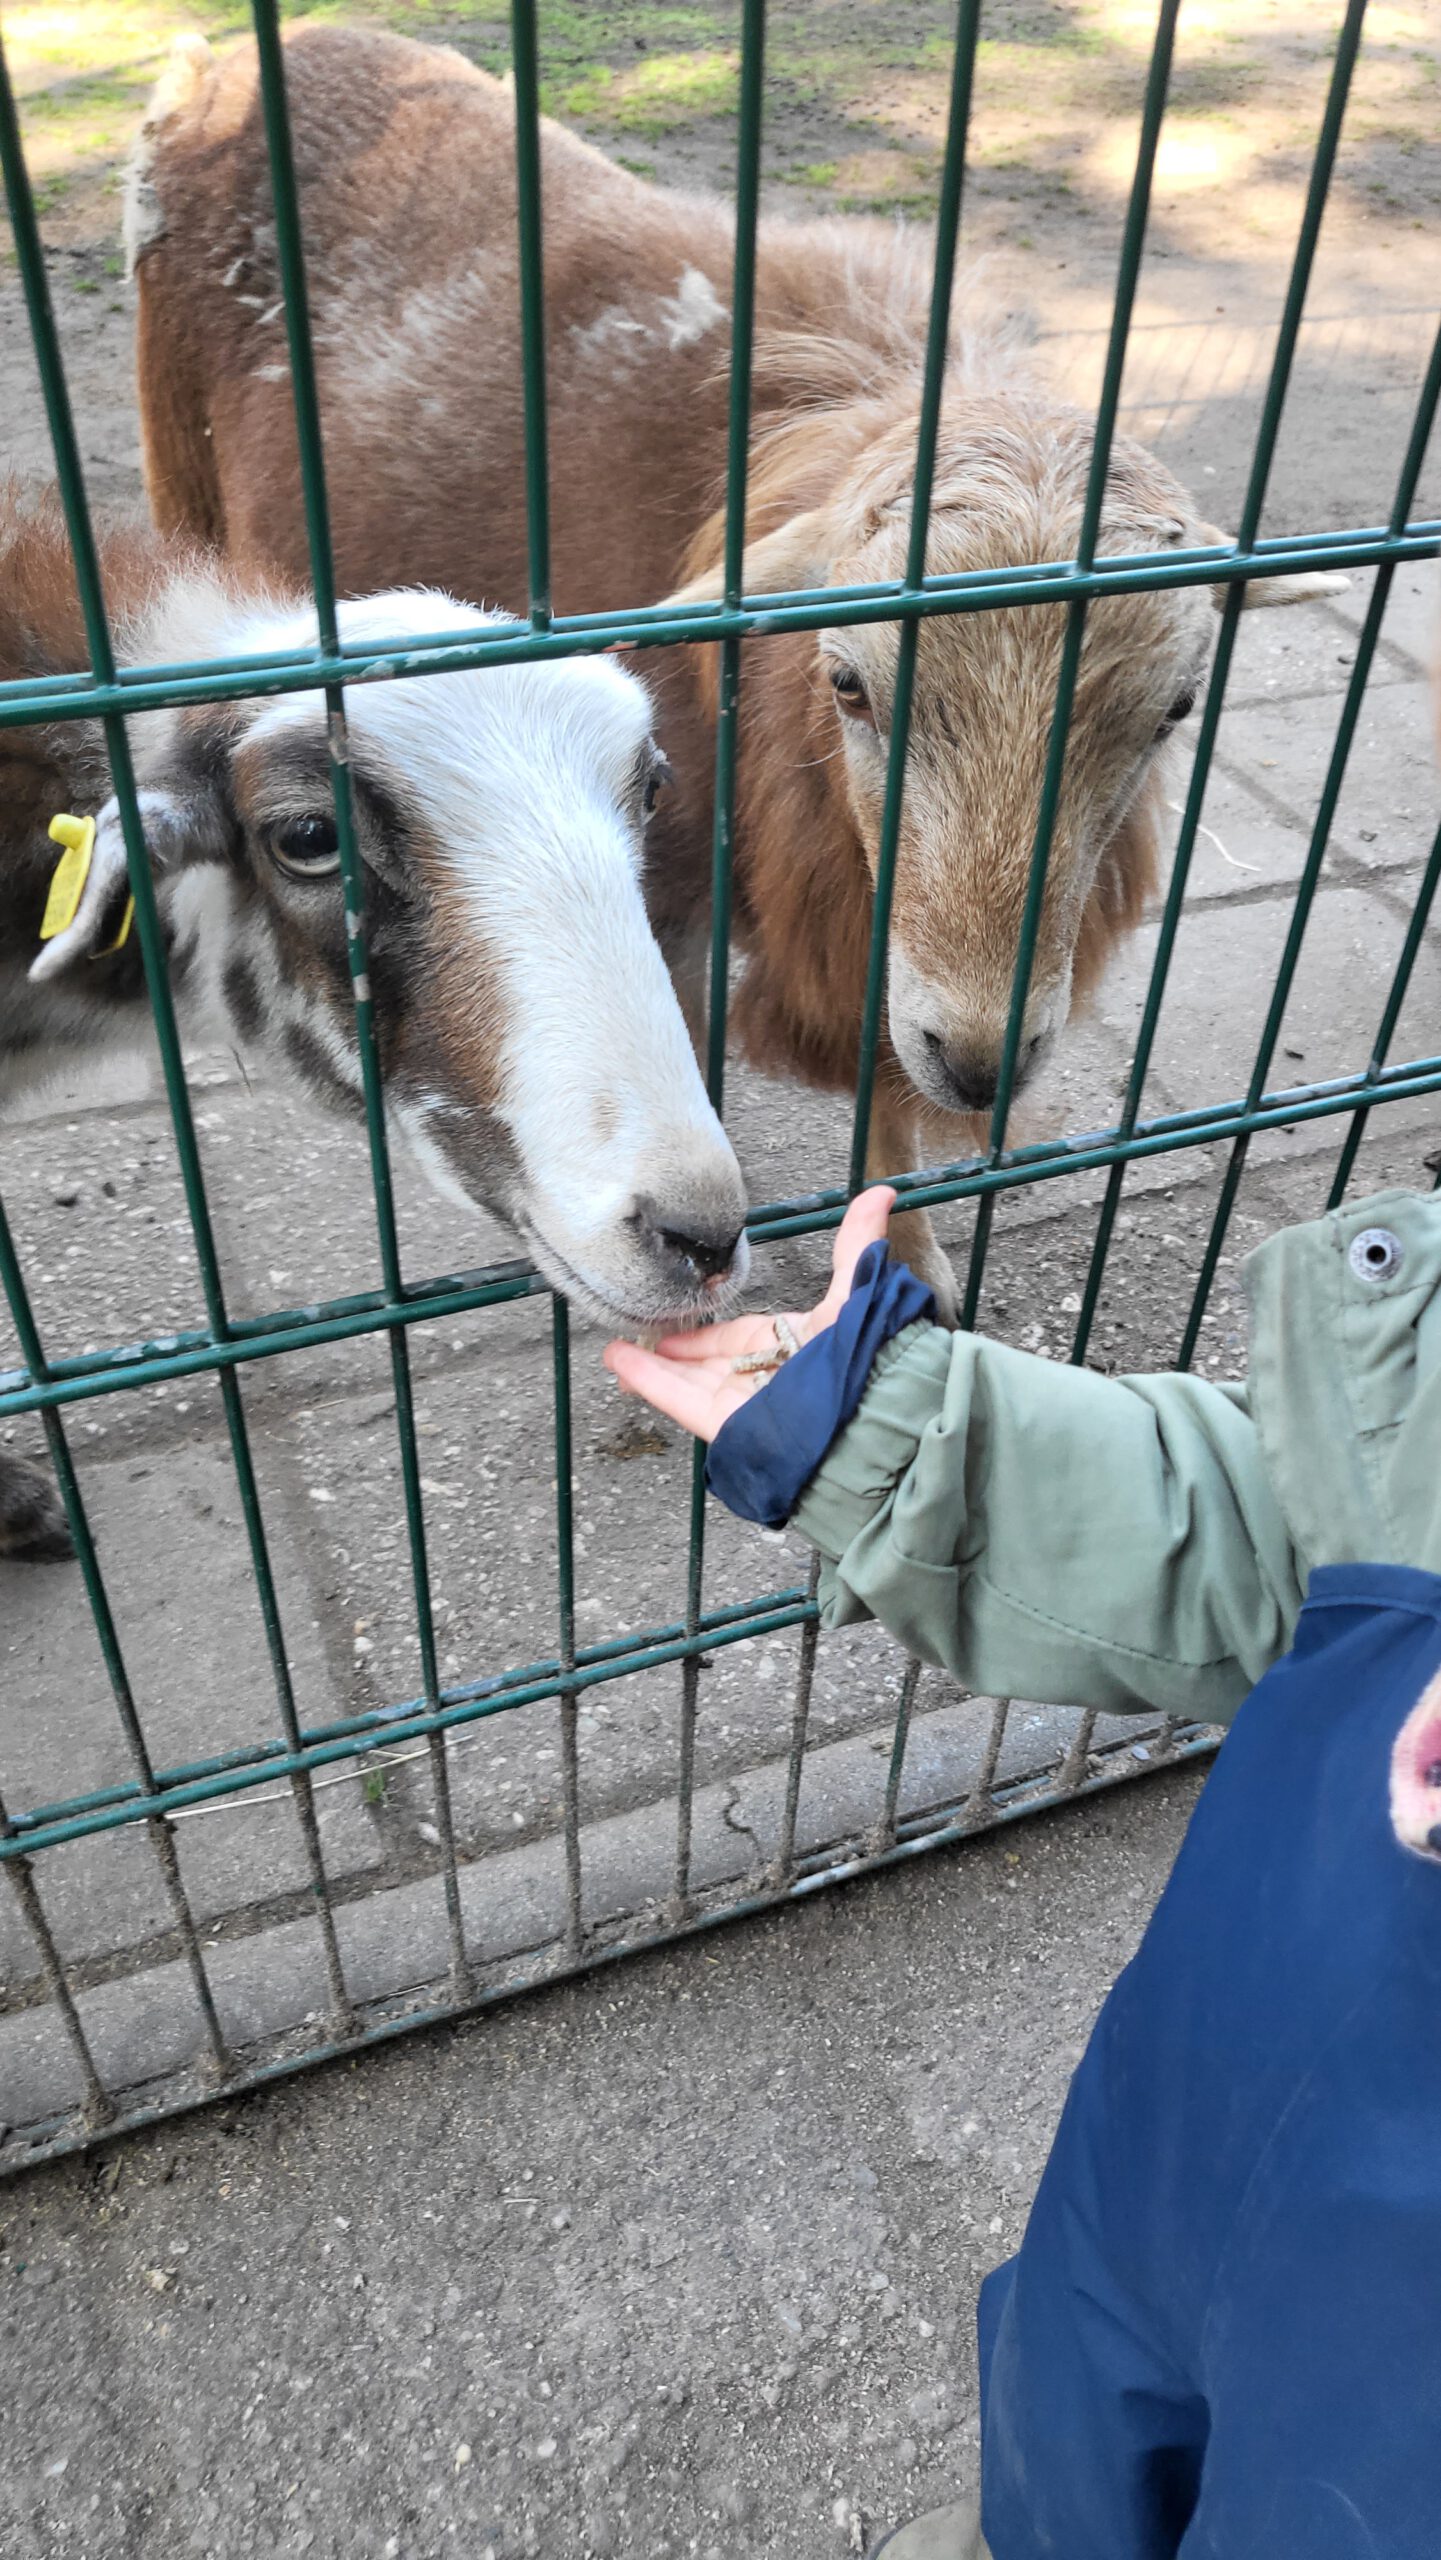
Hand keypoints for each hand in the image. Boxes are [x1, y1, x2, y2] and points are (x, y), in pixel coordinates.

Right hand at [603, 1186, 895, 1442]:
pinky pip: (681, 1401)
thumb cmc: (863, 1357)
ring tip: (613, 1350)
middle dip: (672, 1351)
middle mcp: (765, 1378)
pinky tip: (620, 1363)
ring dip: (649, 1366)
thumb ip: (857, 1245)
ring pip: (687, 1382)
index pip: (738, 1337)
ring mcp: (743, 1405)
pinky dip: (650, 1382)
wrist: (866, 1418)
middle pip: (707, 1363)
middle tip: (638, 1335)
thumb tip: (882, 1193)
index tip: (675, 1323)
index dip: (705, 1332)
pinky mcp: (726, 1427)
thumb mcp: (856, 1291)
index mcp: (789, 1348)